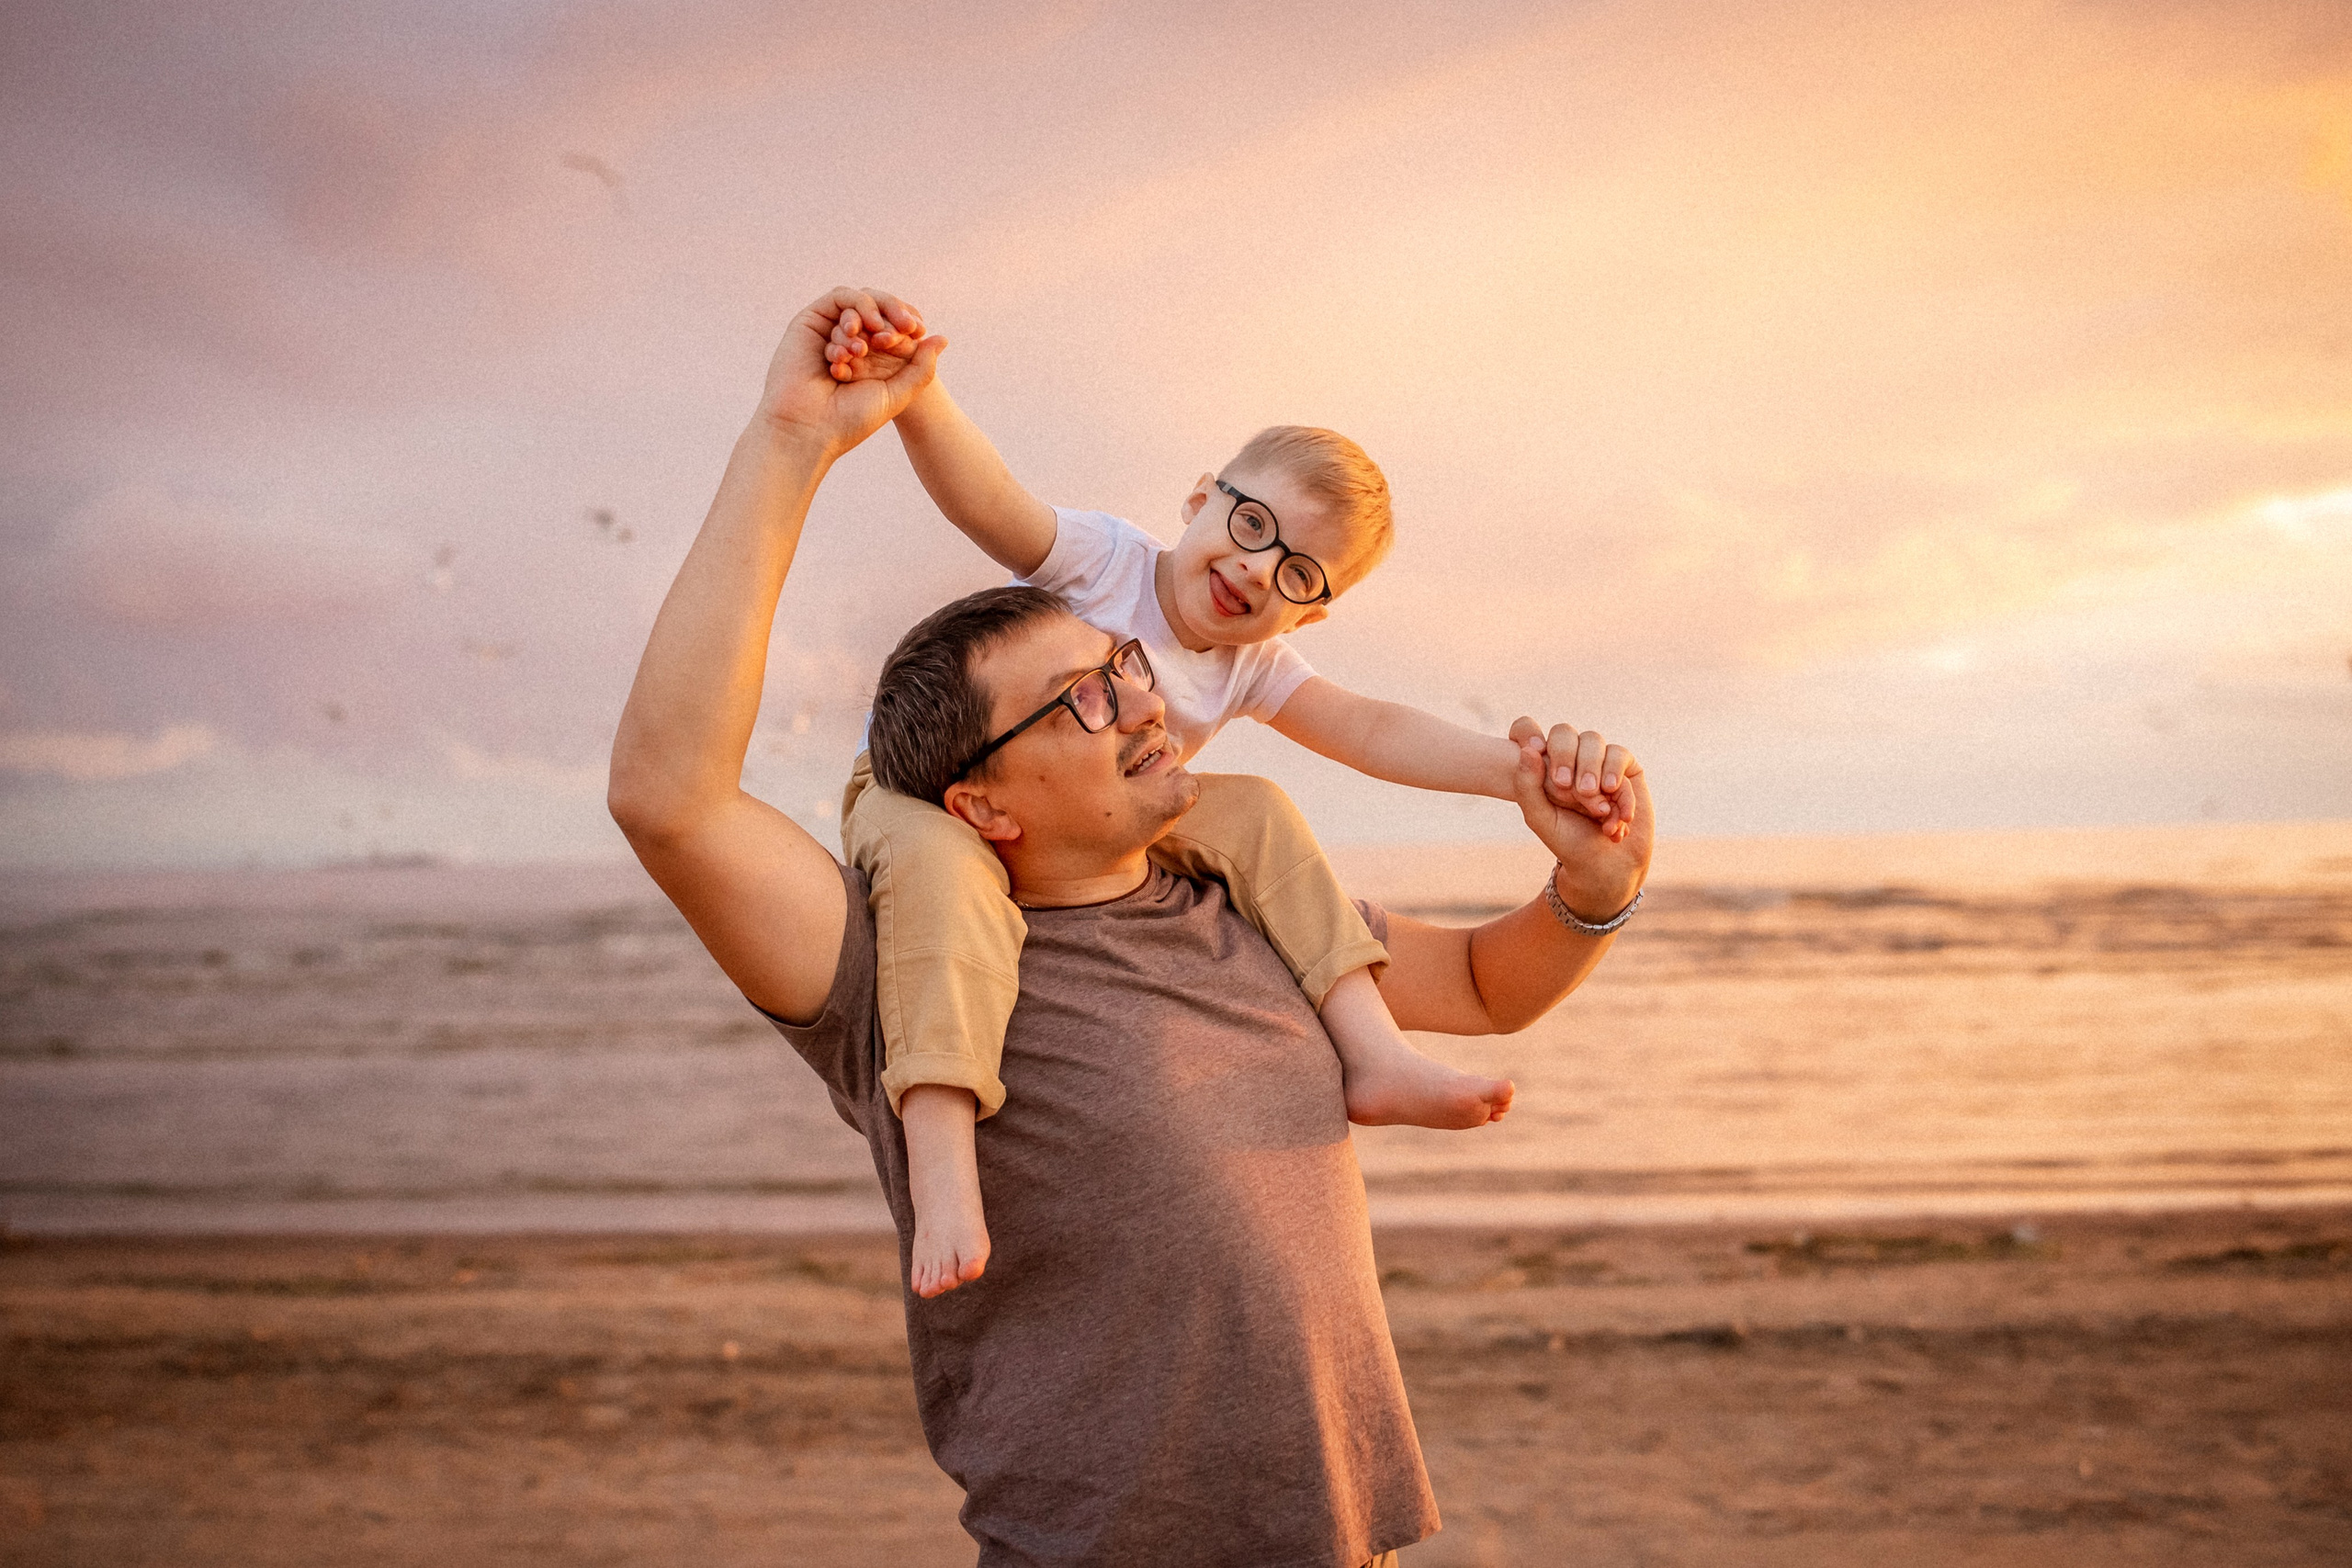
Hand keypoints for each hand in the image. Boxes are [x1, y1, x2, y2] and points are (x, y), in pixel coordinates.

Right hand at [755, 286, 944, 454]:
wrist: (808, 430)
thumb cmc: (849, 420)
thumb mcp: (896, 394)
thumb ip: (921, 368)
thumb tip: (942, 338)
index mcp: (870, 358)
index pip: (895, 326)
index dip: (909, 324)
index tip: (918, 333)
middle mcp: (850, 341)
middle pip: (878, 308)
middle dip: (895, 313)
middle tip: (906, 327)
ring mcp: (829, 330)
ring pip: (859, 300)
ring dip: (873, 313)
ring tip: (873, 342)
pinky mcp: (810, 322)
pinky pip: (839, 298)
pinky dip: (855, 308)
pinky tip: (857, 334)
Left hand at [1506, 720, 1652, 923]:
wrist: (1607, 864)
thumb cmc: (1569, 841)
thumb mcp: (1541, 818)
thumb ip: (1527, 786)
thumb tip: (1528, 750)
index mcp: (1540, 766)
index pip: (1525, 730)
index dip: (1525, 733)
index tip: (1534, 751)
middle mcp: (1569, 756)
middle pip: (1563, 732)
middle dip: (1565, 756)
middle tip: (1567, 788)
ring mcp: (1598, 758)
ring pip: (1593, 740)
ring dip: (1592, 770)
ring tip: (1597, 806)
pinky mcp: (1625, 766)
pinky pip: (1620, 756)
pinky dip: (1618, 785)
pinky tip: (1615, 813)